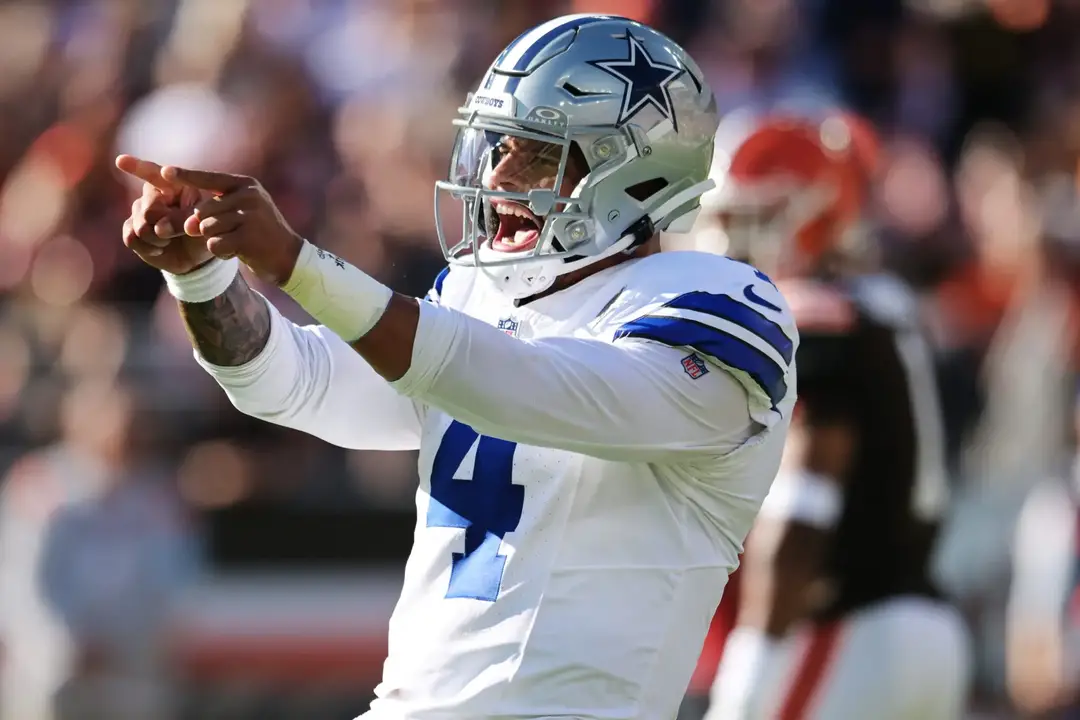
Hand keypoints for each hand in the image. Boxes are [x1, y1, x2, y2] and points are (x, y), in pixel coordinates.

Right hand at [116, 155, 211, 274]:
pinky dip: (148, 248)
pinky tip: (159, 248)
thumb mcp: (201, 224)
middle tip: (180, 232)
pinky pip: (131, 238)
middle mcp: (153, 193)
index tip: (121, 161)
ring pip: (140, 226)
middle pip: (149, 209)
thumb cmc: (202, 233)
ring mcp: (139, 210)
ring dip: (159, 239)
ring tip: (170, 239)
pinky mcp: (130, 228)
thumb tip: (159, 228)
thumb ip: (183, 220)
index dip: (137, 167)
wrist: (195, 255)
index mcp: (173, 184)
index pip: (154, 173)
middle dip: (165, 226)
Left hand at [162, 165, 304, 285]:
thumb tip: (188, 225)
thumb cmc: (259, 233)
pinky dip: (221, 252)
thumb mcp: (241, 212)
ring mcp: (251, 216)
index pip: (209, 178)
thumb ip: (213, 212)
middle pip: (202, 210)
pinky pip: (215, 244)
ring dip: (214, 239)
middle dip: (202, 226)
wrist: (288, 257)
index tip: (164, 171)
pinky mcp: (249, 238)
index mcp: (245, 185)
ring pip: (206, 228)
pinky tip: (238, 251)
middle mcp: (249, 196)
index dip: (185, 176)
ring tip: (235, 241)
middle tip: (223, 234)